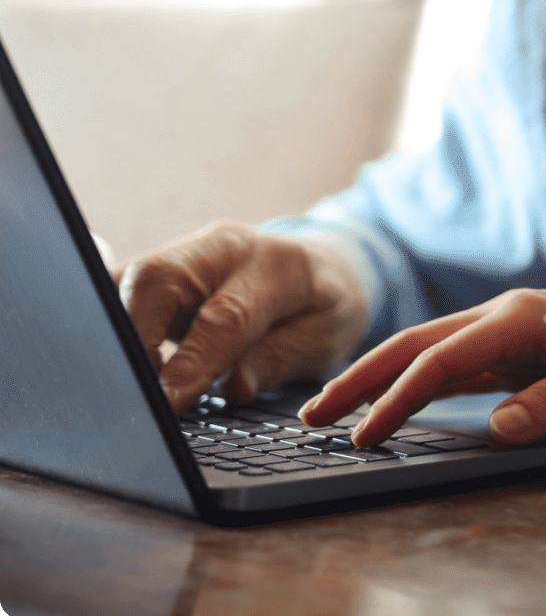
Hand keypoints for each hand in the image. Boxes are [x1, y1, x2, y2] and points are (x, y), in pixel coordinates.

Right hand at [116, 221, 369, 411]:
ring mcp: (186, 253)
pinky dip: (112, 324)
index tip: (169, 404)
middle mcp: (223, 248)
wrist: (320, 267)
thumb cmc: (323, 305)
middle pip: (158, 280)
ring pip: (129, 280)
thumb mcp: (326, 336)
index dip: (192, 362)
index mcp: (276, 263)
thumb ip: (281, 358)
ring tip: (123, 384)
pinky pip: (121, 289)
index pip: (225, 315)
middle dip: (135, 337)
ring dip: (117, 332)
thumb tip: (236, 386)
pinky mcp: (160, 269)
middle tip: (134, 393)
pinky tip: (118, 363)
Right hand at [300, 287, 545, 446]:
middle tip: (311, 417)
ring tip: (335, 413)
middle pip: (417, 344)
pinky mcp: (516, 350)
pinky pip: (454, 367)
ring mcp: (507, 332)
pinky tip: (396, 404)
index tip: (362, 435)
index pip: (441, 360)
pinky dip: (417, 385)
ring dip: (382, 380)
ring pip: (429, 353)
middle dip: (362, 378)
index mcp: (520, 316)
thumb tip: (497, 429)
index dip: (398, 398)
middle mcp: (505, 316)